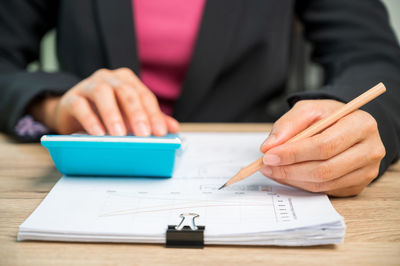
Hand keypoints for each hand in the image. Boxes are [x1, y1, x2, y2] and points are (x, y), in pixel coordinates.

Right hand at [30, 68, 178, 135]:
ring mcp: (88, 85)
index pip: (144, 95)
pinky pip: (80, 105)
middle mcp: (109, 78)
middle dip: (137, 113)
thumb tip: (174, 128)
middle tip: (143, 134)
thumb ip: (151, 120)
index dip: (154, 114)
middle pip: (126, 91)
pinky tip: (98, 133)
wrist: (72, 114)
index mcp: (127, 81)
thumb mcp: (130, 117)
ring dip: (113, 114)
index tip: (160, 132)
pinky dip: (90, 119)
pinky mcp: (71, 98)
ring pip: (102, 93)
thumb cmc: (106, 113)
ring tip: (119, 135)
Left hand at [259, 99, 385, 196]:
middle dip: (289, 170)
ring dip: (292, 179)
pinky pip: (325, 190)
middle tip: (266, 166)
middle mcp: (370, 149)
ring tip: (273, 170)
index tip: (269, 156)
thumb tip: (269, 147)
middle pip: (325, 169)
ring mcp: (367, 171)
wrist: (346, 125)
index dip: (293, 153)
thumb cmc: (328, 117)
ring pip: (323, 183)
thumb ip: (287, 125)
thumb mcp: (308, 110)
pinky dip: (302, 184)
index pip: (324, 145)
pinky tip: (288, 175)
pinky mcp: (358, 185)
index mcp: (361, 124)